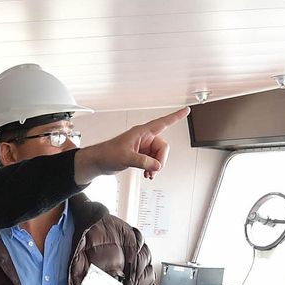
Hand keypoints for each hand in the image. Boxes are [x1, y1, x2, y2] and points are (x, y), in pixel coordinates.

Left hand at [74, 107, 190, 183]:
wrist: (98, 162)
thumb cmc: (107, 153)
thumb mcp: (126, 158)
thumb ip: (142, 162)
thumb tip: (157, 166)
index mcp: (141, 132)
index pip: (162, 123)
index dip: (175, 116)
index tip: (186, 110)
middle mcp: (144, 138)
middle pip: (163, 147)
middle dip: (160, 160)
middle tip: (154, 169)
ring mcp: (142, 147)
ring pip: (158, 156)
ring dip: (156, 166)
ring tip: (149, 174)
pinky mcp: (140, 155)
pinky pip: (152, 161)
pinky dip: (152, 168)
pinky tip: (147, 174)